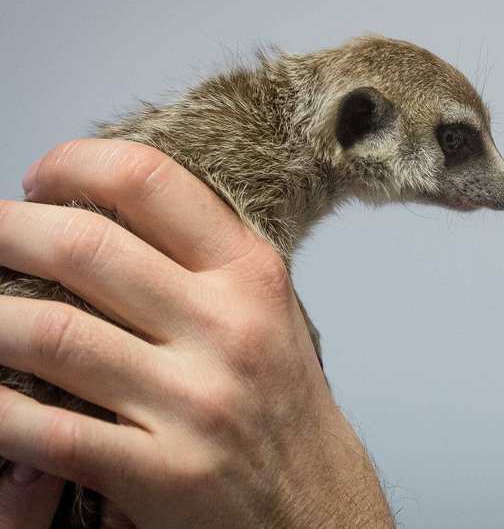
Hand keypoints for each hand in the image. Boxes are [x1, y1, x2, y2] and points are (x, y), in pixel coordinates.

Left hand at [0, 140, 392, 527]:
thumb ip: (201, 262)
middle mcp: (227, 328)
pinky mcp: (162, 472)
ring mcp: (194, 401)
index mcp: (251, 277)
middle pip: (84, 247)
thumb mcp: (265, 313)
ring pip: (50, 335)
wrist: (316, 503)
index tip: (42, 179)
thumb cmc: (279, 406)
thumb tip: (98, 214)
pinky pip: (47, 429)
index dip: (77, 164)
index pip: (152, 183)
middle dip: (5, 231)